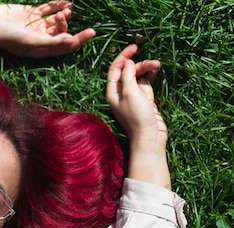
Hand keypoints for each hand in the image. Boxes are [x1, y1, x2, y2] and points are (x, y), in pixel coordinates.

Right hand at [0, 1, 94, 58]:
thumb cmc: (9, 37)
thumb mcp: (32, 42)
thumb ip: (52, 42)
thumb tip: (71, 41)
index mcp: (41, 50)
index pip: (64, 47)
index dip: (78, 40)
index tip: (91, 32)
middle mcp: (41, 39)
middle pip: (62, 33)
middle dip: (66, 24)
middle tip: (63, 15)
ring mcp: (37, 26)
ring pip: (56, 20)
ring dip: (64, 14)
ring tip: (66, 8)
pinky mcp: (32, 13)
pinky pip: (49, 9)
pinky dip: (58, 5)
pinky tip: (66, 1)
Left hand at [106, 44, 170, 188]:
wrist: (149, 136)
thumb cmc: (137, 116)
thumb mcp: (130, 93)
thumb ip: (128, 76)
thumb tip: (128, 62)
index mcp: (112, 92)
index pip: (115, 69)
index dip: (123, 57)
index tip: (134, 47)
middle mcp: (121, 93)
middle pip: (128, 71)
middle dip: (139, 64)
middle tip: (154, 62)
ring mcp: (133, 96)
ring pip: (139, 76)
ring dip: (147, 69)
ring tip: (158, 66)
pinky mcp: (145, 99)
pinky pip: (146, 83)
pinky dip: (150, 75)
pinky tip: (156, 70)